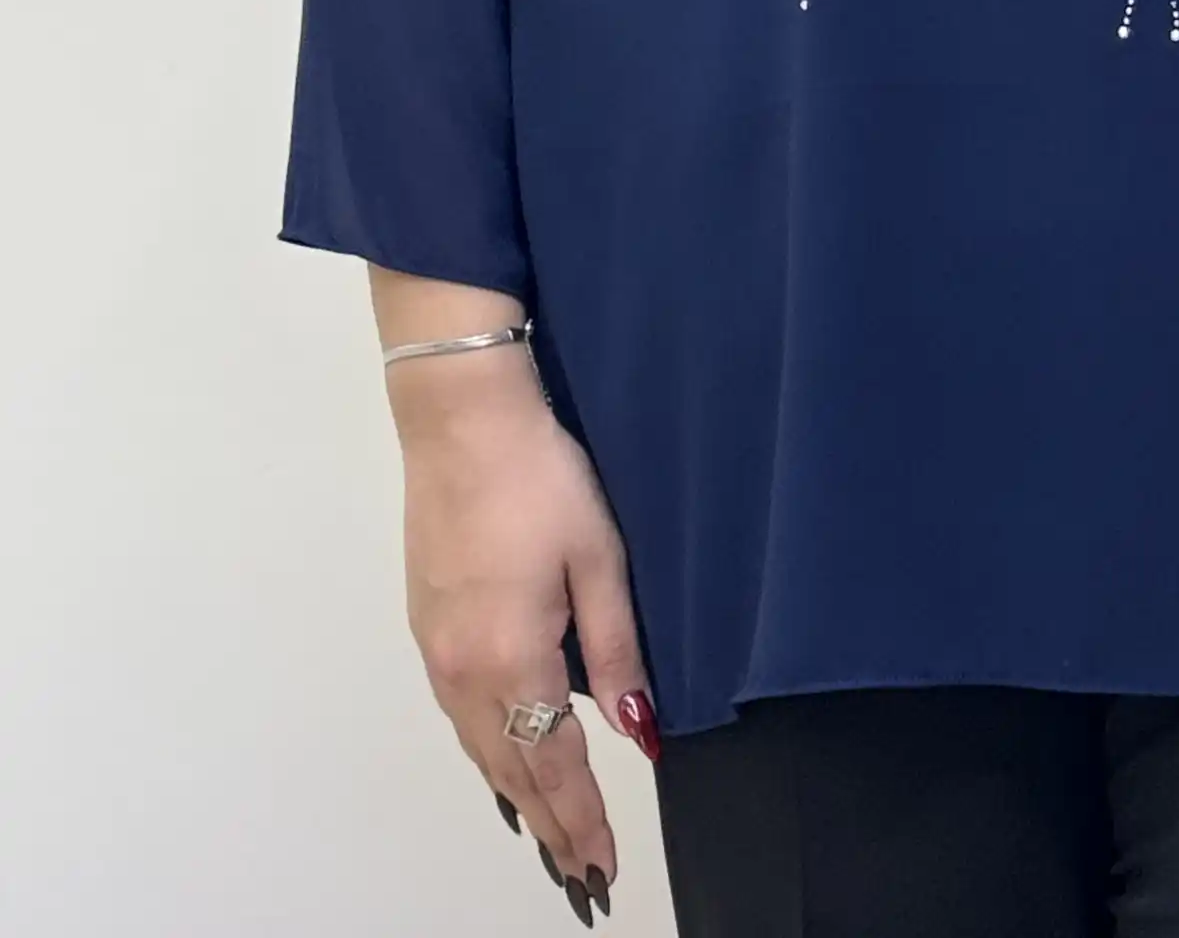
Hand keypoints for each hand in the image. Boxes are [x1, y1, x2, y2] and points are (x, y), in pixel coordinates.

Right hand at [394, 373, 651, 922]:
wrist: (461, 422)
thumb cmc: (540, 479)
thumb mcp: (599, 558)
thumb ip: (617, 649)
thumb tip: (636, 730)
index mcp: (513, 660)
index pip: (554, 764)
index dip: (581, 818)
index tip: (602, 864)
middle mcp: (464, 673)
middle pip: (510, 771)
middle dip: (549, 824)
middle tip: (580, 871)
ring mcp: (437, 653)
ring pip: (480, 749)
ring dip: (516, 795)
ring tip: (549, 834)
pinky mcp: (426, 627)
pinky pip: (460, 718)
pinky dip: (488, 753)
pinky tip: (503, 761)